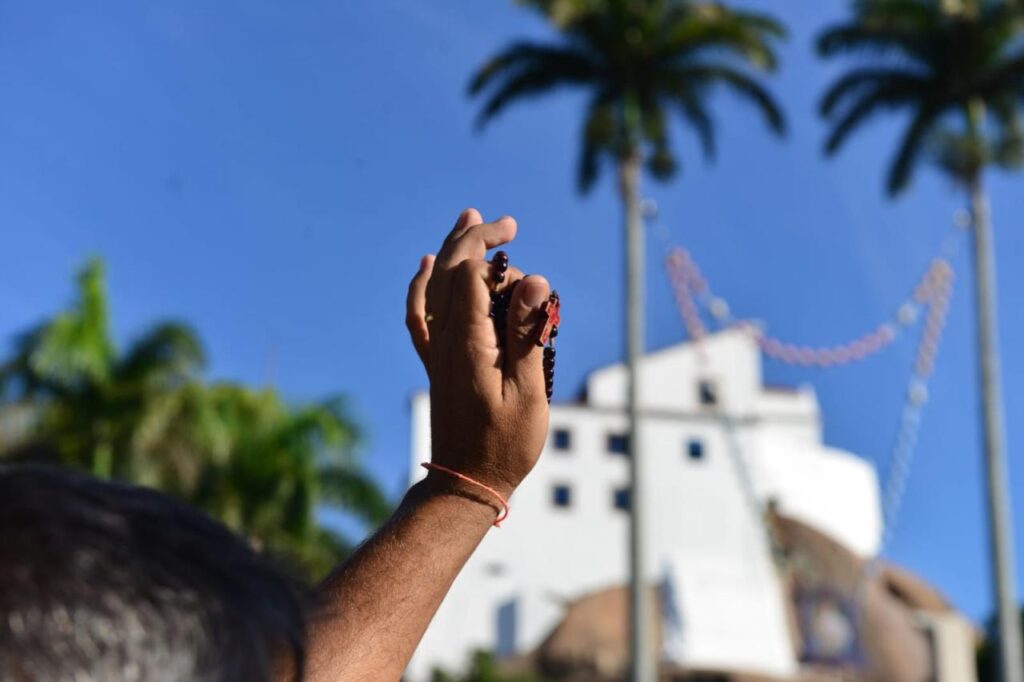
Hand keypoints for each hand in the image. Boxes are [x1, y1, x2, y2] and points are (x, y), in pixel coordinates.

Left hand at [405, 209, 551, 500]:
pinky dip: (420, 287)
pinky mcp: (436, 364)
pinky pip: (419, 316)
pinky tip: (424, 267)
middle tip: (507, 222)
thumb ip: (527, 332)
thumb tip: (533, 279)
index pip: (469, 274)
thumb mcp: (527, 389)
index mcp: (468, 342)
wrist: (466, 482)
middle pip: (449, 272)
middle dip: (474, 239)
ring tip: (469, 220)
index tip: (518, 240)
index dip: (491, 248)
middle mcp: (445, 340)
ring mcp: (436, 352)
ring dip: (450, 251)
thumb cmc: (505, 443)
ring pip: (434, 287)